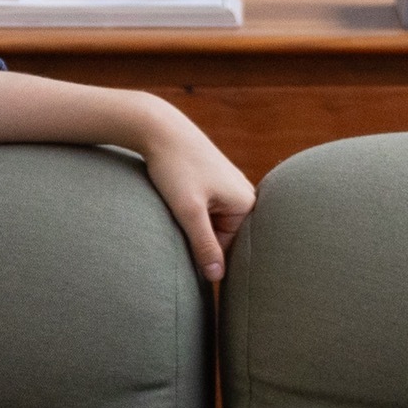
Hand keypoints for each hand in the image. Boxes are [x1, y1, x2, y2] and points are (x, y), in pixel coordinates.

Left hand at [135, 110, 255, 282]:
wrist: (159, 129)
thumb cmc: (175, 168)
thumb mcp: (189, 211)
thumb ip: (204, 245)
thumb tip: (217, 278)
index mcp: (247, 203)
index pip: (228, 249)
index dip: (204, 256)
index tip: (184, 258)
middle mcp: (244, 195)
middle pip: (222, 236)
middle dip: (199, 239)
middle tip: (176, 230)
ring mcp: (230, 187)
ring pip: (211, 223)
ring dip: (193, 226)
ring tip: (176, 211)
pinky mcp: (215, 182)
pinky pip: (206, 210)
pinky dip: (191, 213)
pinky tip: (177, 201)